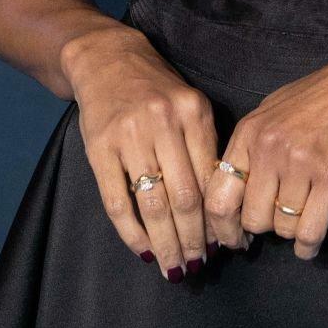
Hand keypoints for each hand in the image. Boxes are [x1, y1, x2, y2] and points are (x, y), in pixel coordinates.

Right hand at [64, 23, 251, 278]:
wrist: (107, 60)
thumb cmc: (157, 90)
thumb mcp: (190, 107)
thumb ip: (206, 148)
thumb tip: (224, 209)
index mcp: (193, 113)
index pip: (212, 178)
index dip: (220, 218)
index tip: (228, 246)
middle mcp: (163, 123)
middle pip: (185, 197)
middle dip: (195, 239)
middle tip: (199, 265)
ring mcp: (129, 136)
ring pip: (153, 204)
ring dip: (166, 243)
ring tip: (175, 267)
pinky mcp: (99, 148)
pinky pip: (117, 201)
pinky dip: (132, 232)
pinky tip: (144, 250)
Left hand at [203, 30, 327, 260]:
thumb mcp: (276, 109)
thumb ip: (253, 145)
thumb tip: (237, 188)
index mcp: (249, 132)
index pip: (217, 196)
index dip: (223, 227)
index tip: (235, 238)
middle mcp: (268, 149)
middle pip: (251, 218)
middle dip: (265, 228)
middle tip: (279, 223)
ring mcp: (300, 164)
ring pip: (283, 228)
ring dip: (293, 231)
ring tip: (305, 217)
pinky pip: (310, 232)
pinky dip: (309, 247)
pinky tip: (311, 245)